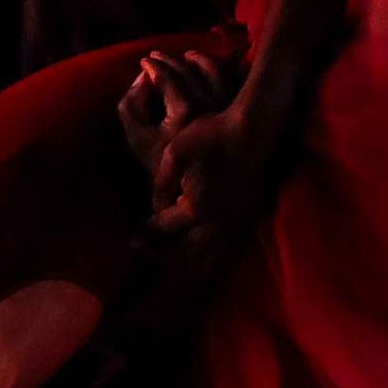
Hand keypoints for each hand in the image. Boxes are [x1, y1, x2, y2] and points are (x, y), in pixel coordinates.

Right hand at [117, 47, 239, 183]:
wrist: (201, 188)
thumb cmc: (165, 163)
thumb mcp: (137, 137)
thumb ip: (131, 105)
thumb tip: (144, 77)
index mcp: (184, 112)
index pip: (167, 77)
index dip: (153, 66)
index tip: (143, 62)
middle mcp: (209, 104)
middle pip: (188, 70)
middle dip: (168, 59)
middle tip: (155, 57)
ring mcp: (227, 105)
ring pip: (211, 68)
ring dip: (193, 58)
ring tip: (181, 57)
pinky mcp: (238, 108)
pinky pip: (227, 76)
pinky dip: (213, 65)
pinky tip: (202, 65)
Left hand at [148, 102, 272, 268]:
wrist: (254, 130)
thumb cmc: (212, 135)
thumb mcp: (175, 154)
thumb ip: (161, 184)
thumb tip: (156, 207)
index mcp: (196, 207)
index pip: (165, 227)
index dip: (147, 234)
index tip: (133, 241)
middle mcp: (217, 222)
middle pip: (187, 251)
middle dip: (164, 252)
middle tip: (148, 250)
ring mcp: (236, 222)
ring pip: (210, 255)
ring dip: (189, 257)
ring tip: (173, 254)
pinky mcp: (248, 216)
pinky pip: (226, 246)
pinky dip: (210, 252)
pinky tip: (200, 242)